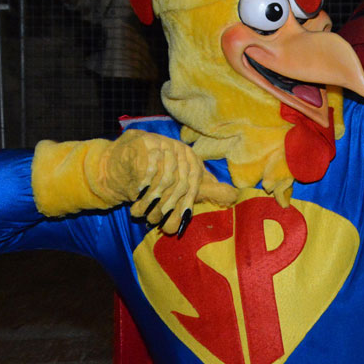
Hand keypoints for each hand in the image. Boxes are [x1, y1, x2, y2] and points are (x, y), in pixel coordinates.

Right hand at [108, 131, 238, 234]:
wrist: (129, 154)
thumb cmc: (159, 173)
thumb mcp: (182, 181)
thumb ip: (206, 189)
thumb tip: (234, 195)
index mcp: (192, 158)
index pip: (195, 182)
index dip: (187, 202)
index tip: (181, 219)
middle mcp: (181, 149)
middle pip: (180, 183)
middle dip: (168, 205)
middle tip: (158, 220)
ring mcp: (164, 144)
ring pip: (165, 178)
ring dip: (153, 199)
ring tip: (143, 212)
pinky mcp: (146, 142)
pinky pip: (149, 167)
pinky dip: (144, 184)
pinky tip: (138, 193)